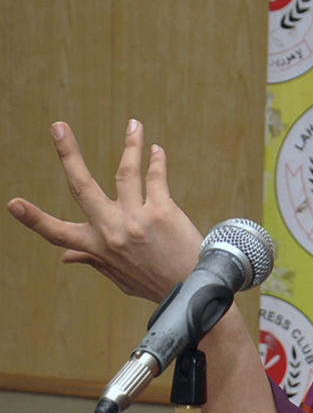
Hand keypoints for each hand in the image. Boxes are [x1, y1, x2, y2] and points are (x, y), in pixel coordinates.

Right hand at [7, 120, 202, 301]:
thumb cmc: (159, 283)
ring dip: (130, 144)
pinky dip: (156, 161)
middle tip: (58, 126)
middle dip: (68, 154)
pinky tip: (156, 150)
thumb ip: (95, 261)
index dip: (34, 219)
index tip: (14, 204)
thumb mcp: (121, 278)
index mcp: (98, 248)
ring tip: (134, 125)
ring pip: (126, 171)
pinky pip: (155, 177)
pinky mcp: (162, 212)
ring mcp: (136, 219)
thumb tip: (65, 257)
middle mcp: (112, 230)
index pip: (57, 232)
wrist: (195, 287)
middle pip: (82, 186)